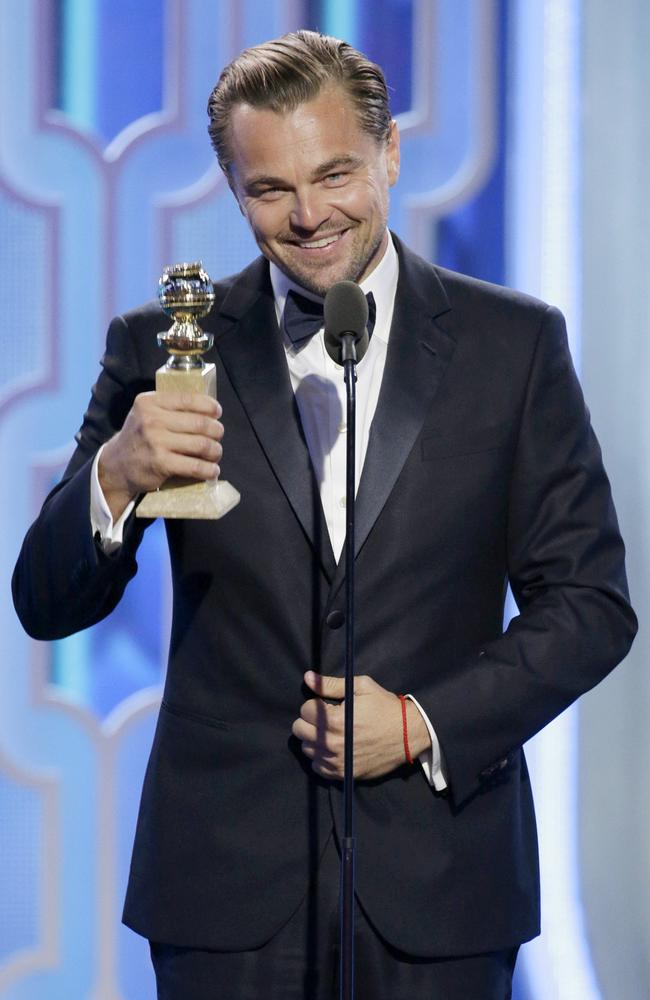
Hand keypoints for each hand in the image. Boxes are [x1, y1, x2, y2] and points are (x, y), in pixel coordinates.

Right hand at [98, 391, 223, 518]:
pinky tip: (212, 470)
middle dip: (216, 430)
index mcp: (149, 402)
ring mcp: (156, 442)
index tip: (217, 412)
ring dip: (215, 450)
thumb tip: (207, 408)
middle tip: (218, 436)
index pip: (188, 399)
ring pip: (201, 444)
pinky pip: (195, 466)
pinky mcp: (161, 463)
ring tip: (215, 453)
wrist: (117, 465)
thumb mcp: (146, 414)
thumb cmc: (139, 437)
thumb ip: (169, 407)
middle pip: (200, 423)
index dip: (209, 405)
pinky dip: (209, 469)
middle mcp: (152, 420)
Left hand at [292, 671, 430, 779]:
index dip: (316, 704)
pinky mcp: (343, 773)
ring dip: (314, 739)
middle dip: (310, 721)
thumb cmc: (385, 707)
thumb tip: (307, 678)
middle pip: (300, 730)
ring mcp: (337, 760)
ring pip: (307, 749)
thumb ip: (330, 684)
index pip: (305, 710)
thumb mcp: (361, 687)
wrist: (408, 734)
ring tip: (331, 733)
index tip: (328, 705)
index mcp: (334, 720)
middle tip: (326, 719)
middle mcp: (332, 743)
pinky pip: (318, 767)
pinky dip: (321, 757)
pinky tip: (333, 748)